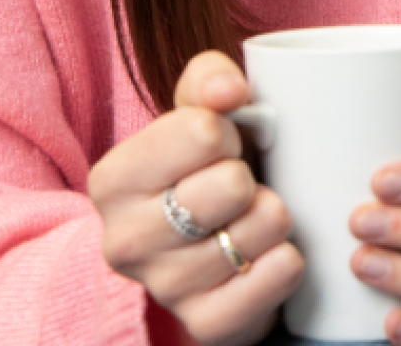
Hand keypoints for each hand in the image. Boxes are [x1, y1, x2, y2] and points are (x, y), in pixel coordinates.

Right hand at [89, 51, 301, 345]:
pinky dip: (287, 257)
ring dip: (274, 214)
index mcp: (113, 180)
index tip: (222, 143)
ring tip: (252, 215)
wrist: (212, 240)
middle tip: (239, 182)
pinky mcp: (207, 324)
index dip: (230, 129)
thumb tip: (230, 90)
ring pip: (262, 228)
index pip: (202, 132)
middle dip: (249, 174)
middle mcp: (124, 241)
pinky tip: (265, 253)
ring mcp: (164, 289)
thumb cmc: (207, 164)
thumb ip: (208, 80)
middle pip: (230, 185)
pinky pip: (278, 274)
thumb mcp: (199, 110)